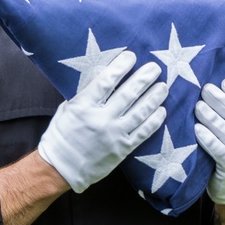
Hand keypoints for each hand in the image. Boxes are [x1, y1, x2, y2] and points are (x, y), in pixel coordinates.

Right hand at [39, 51, 167, 192]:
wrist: (60, 168)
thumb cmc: (62, 135)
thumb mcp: (68, 109)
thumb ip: (86, 95)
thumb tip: (106, 78)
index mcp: (83, 106)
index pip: (106, 81)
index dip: (121, 67)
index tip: (131, 56)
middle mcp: (101, 119)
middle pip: (128, 94)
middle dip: (144, 78)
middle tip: (155, 68)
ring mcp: (113, 135)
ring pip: (140, 112)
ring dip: (154, 97)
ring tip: (163, 86)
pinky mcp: (122, 149)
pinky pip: (143, 133)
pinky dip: (154, 121)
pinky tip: (161, 110)